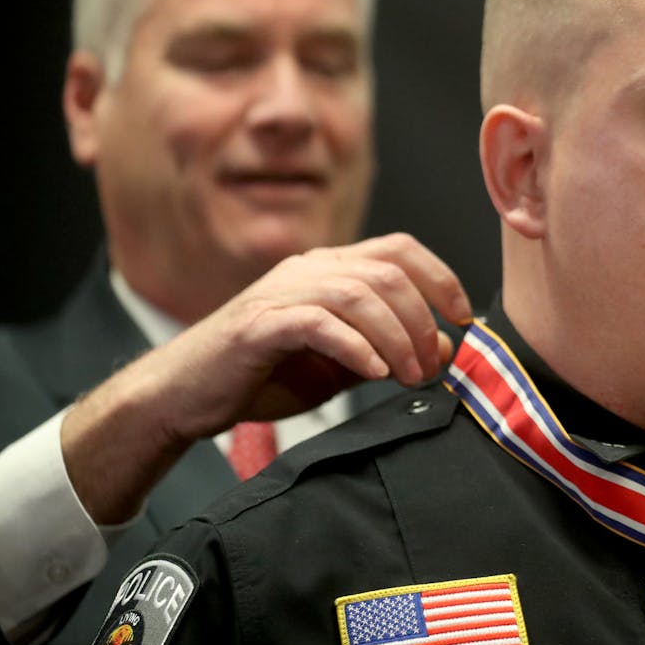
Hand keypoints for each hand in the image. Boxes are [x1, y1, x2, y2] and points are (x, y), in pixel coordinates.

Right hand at [153, 232, 471, 436]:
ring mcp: (280, 293)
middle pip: (387, 272)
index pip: (398, 250)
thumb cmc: (261, 376)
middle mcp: (307, 269)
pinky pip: (318, 323)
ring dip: (396, 337)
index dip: (440, 277)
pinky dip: (355, 347)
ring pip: (359, 294)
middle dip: (421, 319)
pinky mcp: (257, 324)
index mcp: (328, 269)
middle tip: (431, 365)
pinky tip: (374, 372)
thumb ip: (388, 350)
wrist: (182, 395)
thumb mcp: (338, 364)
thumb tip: (444, 347)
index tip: (462, 317)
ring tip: (409, 376)